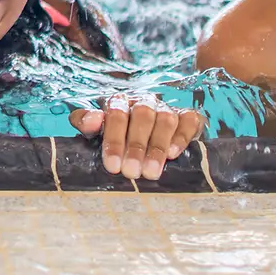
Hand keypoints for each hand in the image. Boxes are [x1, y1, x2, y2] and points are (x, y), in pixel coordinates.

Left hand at [70, 96, 204, 180]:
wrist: (148, 136)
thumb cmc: (117, 136)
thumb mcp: (96, 130)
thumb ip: (86, 122)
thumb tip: (92, 121)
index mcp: (121, 102)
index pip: (117, 112)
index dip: (114, 139)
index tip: (112, 165)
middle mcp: (145, 102)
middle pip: (142, 115)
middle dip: (136, 145)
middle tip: (131, 172)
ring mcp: (167, 109)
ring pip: (166, 118)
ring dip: (157, 146)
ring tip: (150, 172)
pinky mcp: (188, 118)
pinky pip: (189, 121)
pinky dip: (181, 137)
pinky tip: (173, 154)